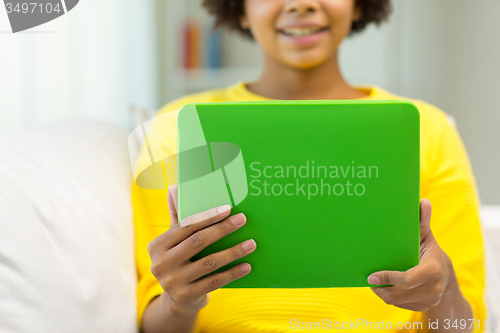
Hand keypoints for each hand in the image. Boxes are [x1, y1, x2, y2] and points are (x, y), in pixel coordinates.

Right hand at [147, 185, 255, 314]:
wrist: (177, 299)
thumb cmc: (179, 261)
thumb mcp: (174, 242)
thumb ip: (176, 217)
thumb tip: (174, 188)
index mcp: (157, 246)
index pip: (185, 226)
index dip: (207, 217)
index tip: (228, 208)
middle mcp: (161, 264)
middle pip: (197, 242)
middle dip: (222, 229)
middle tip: (242, 220)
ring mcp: (173, 282)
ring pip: (209, 262)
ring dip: (233, 251)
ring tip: (251, 243)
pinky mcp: (187, 296)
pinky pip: (215, 282)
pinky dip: (232, 272)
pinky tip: (247, 265)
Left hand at [368, 198, 453, 311]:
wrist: (448, 278)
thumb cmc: (431, 253)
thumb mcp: (427, 237)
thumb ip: (422, 222)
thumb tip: (423, 201)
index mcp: (433, 269)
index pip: (408, 279)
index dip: (388, 277)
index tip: (371, 275)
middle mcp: (433, 288)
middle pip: (399, 293)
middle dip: (380, 287)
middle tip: (368, 278)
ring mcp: (429, 300)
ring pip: (397, 301)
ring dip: (382, 293)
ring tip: (373, 282)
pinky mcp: (424, 307)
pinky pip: (400, 305)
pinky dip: (390, 298)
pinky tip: (384, 287)